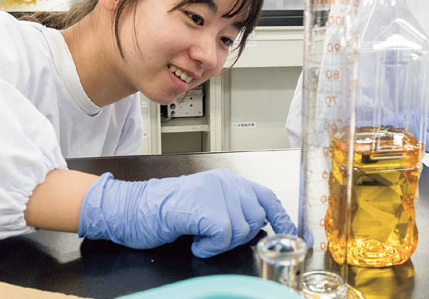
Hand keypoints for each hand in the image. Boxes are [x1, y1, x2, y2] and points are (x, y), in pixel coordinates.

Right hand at [78, 169, 296, 257]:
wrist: (132, 209)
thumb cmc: (165, 211)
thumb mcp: (205, 204)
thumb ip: (232, 208)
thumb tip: (260, 226)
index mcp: (228, 181)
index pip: (267, 198)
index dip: (283, 220)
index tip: (297, 237)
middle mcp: (225, 182)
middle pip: (255, 218)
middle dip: (239, 236)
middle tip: (213, 236)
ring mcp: (214, 192)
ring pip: (241, 229)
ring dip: (221, 242)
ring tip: (199, 236)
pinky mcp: (203, 206)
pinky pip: (223, 236)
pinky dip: (209, 247)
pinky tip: (195, 241)